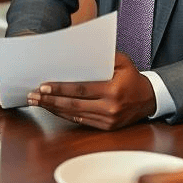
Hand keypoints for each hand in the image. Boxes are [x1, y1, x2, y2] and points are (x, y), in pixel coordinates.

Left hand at [26, 51, 156, 129]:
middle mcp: (110, 107)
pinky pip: (80, 121)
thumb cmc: (132, 77)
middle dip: (50, 101)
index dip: (60, 89)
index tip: (43, 86)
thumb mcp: (122, 61)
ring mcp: (108, 120)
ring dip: (53, 109)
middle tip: (33, 96)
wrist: (150, 99)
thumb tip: (77, 55)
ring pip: (74, 115)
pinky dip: (64, 115)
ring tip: (37, 103)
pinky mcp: (106, 127)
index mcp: (113, 90)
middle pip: (73, 105)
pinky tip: (52, 109)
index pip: (80, 89)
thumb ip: (102, 56)